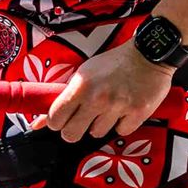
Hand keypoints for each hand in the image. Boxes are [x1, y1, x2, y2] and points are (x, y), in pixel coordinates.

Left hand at [37, 43, 175, 142]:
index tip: (64, 118)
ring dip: (102, 123)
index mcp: (81, 87)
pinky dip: (123, 122)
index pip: (54, 119)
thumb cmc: (114, 63)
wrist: (150, 53)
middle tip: (84, 119)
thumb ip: (62, 98)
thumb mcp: (84, 74)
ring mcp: (119, 107)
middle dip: (75, 129)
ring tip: (111, 107)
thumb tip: (37, 123)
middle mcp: (98, 98)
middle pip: (71, 134)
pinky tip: (126, 108)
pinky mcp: (138, 113)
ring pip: (98, 133)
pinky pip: (122, 131)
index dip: (57, 121)